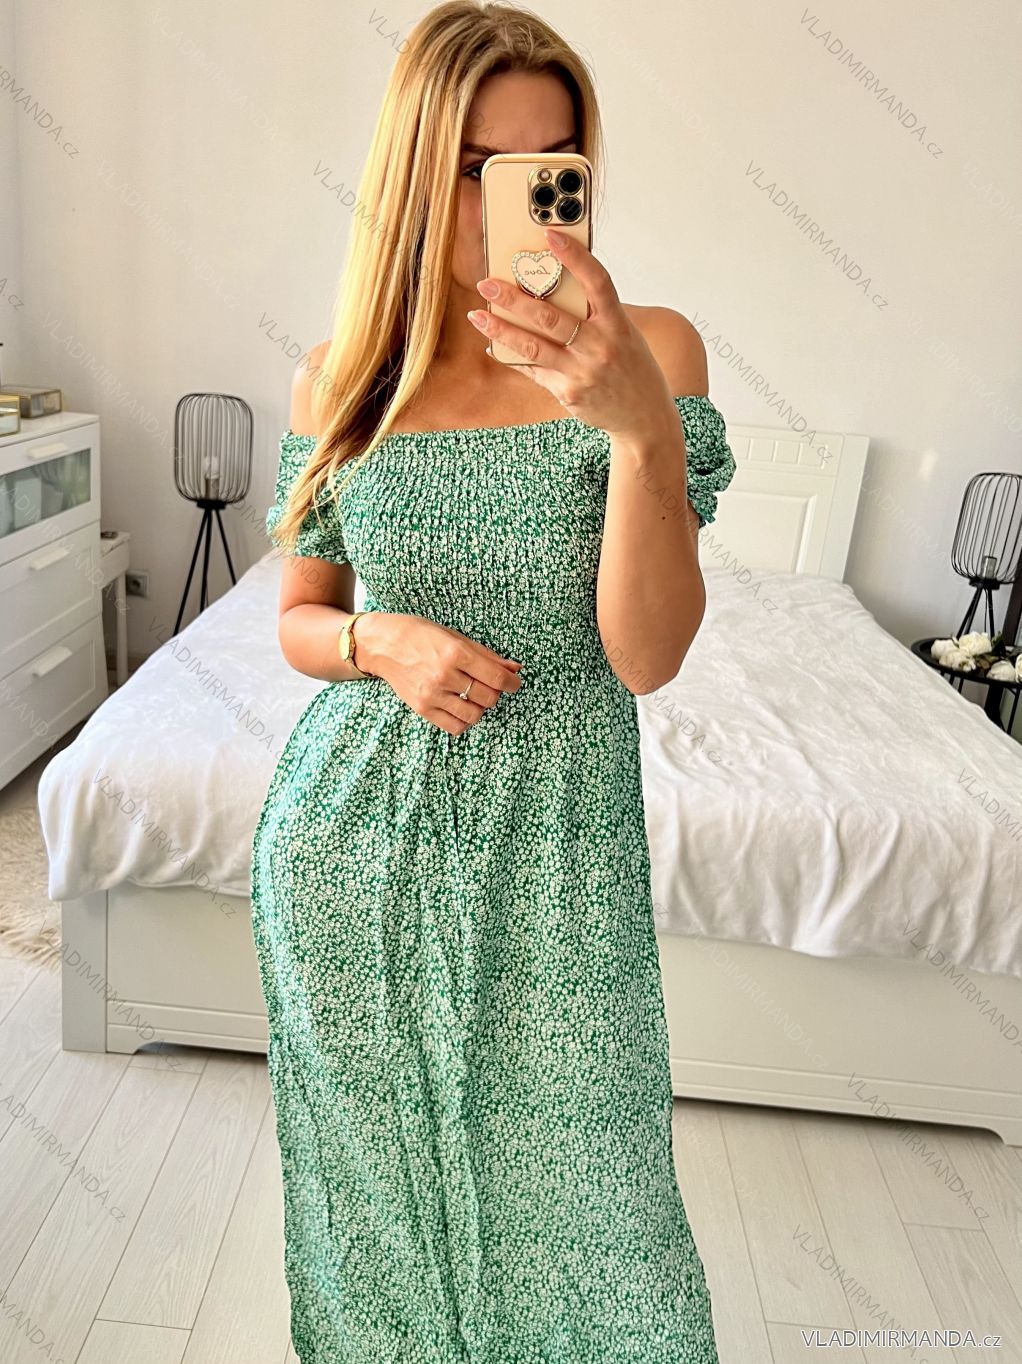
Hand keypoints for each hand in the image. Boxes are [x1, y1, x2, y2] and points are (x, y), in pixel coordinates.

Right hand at [356, 612, 521, 735]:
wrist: (382, 645)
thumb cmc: (420, 635)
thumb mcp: (455, 637)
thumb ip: (486, 655)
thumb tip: (514, 668)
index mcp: (455, 653)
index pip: (495, 677)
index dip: (511, 683)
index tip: (514, 683)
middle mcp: (444, 675)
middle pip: (487, 697)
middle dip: (495, 693)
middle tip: (489, 685)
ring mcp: (432, 695)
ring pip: (474, 715)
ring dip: (480, 707)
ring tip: (474, 696)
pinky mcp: (422, 708)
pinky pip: (454, 726)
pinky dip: (465, 720)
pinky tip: (462, 708)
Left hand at [467, 227, 675, 441]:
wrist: (644, 417)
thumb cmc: (632, 368)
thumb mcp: (624, 335)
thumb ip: (596, 314)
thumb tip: (555, 288)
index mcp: (617, 325)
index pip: (597, 282)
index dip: (575, 257)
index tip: (550, 235)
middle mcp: (600, 347)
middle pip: (550, 317)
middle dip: (514, 299)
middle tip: (487, 283)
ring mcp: (582, 372)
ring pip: (533, 346)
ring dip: (501, 330)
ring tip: (478, 315)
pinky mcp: (569, 393)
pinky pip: (534, 370)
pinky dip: (511, 356)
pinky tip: (493, 345)